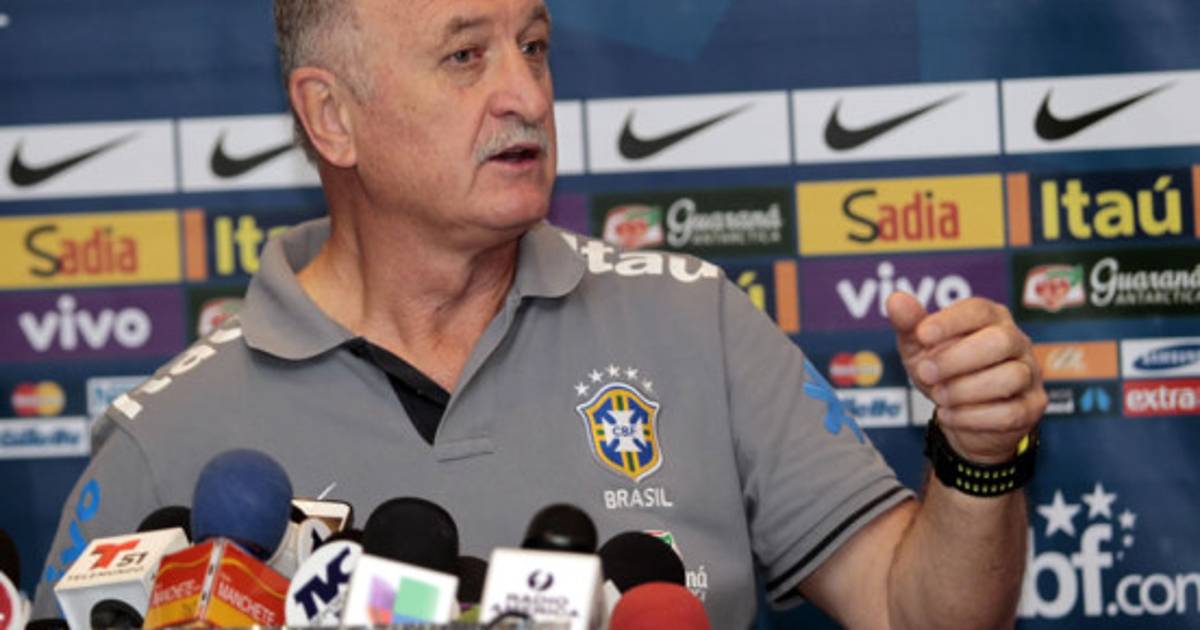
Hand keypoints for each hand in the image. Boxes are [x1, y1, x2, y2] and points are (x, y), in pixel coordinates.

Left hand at [886, 292, 1046, 463]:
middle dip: (957, 358)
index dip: (950, 321)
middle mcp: (1016, 341)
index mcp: (990, 318)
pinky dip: (973, 417)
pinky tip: (949, 415)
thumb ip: (909, 324)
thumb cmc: (942, 372)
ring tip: (938, 396)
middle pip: (1000, 341)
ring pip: (1009, 377)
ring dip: (965, 390)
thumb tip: (896, 300)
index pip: (978, 310)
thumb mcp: (919, 348)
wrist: (960, 417)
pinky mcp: (1032, 406)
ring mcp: (1029, 374)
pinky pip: (1010, 413)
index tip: (922, 335)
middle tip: (925, 372)